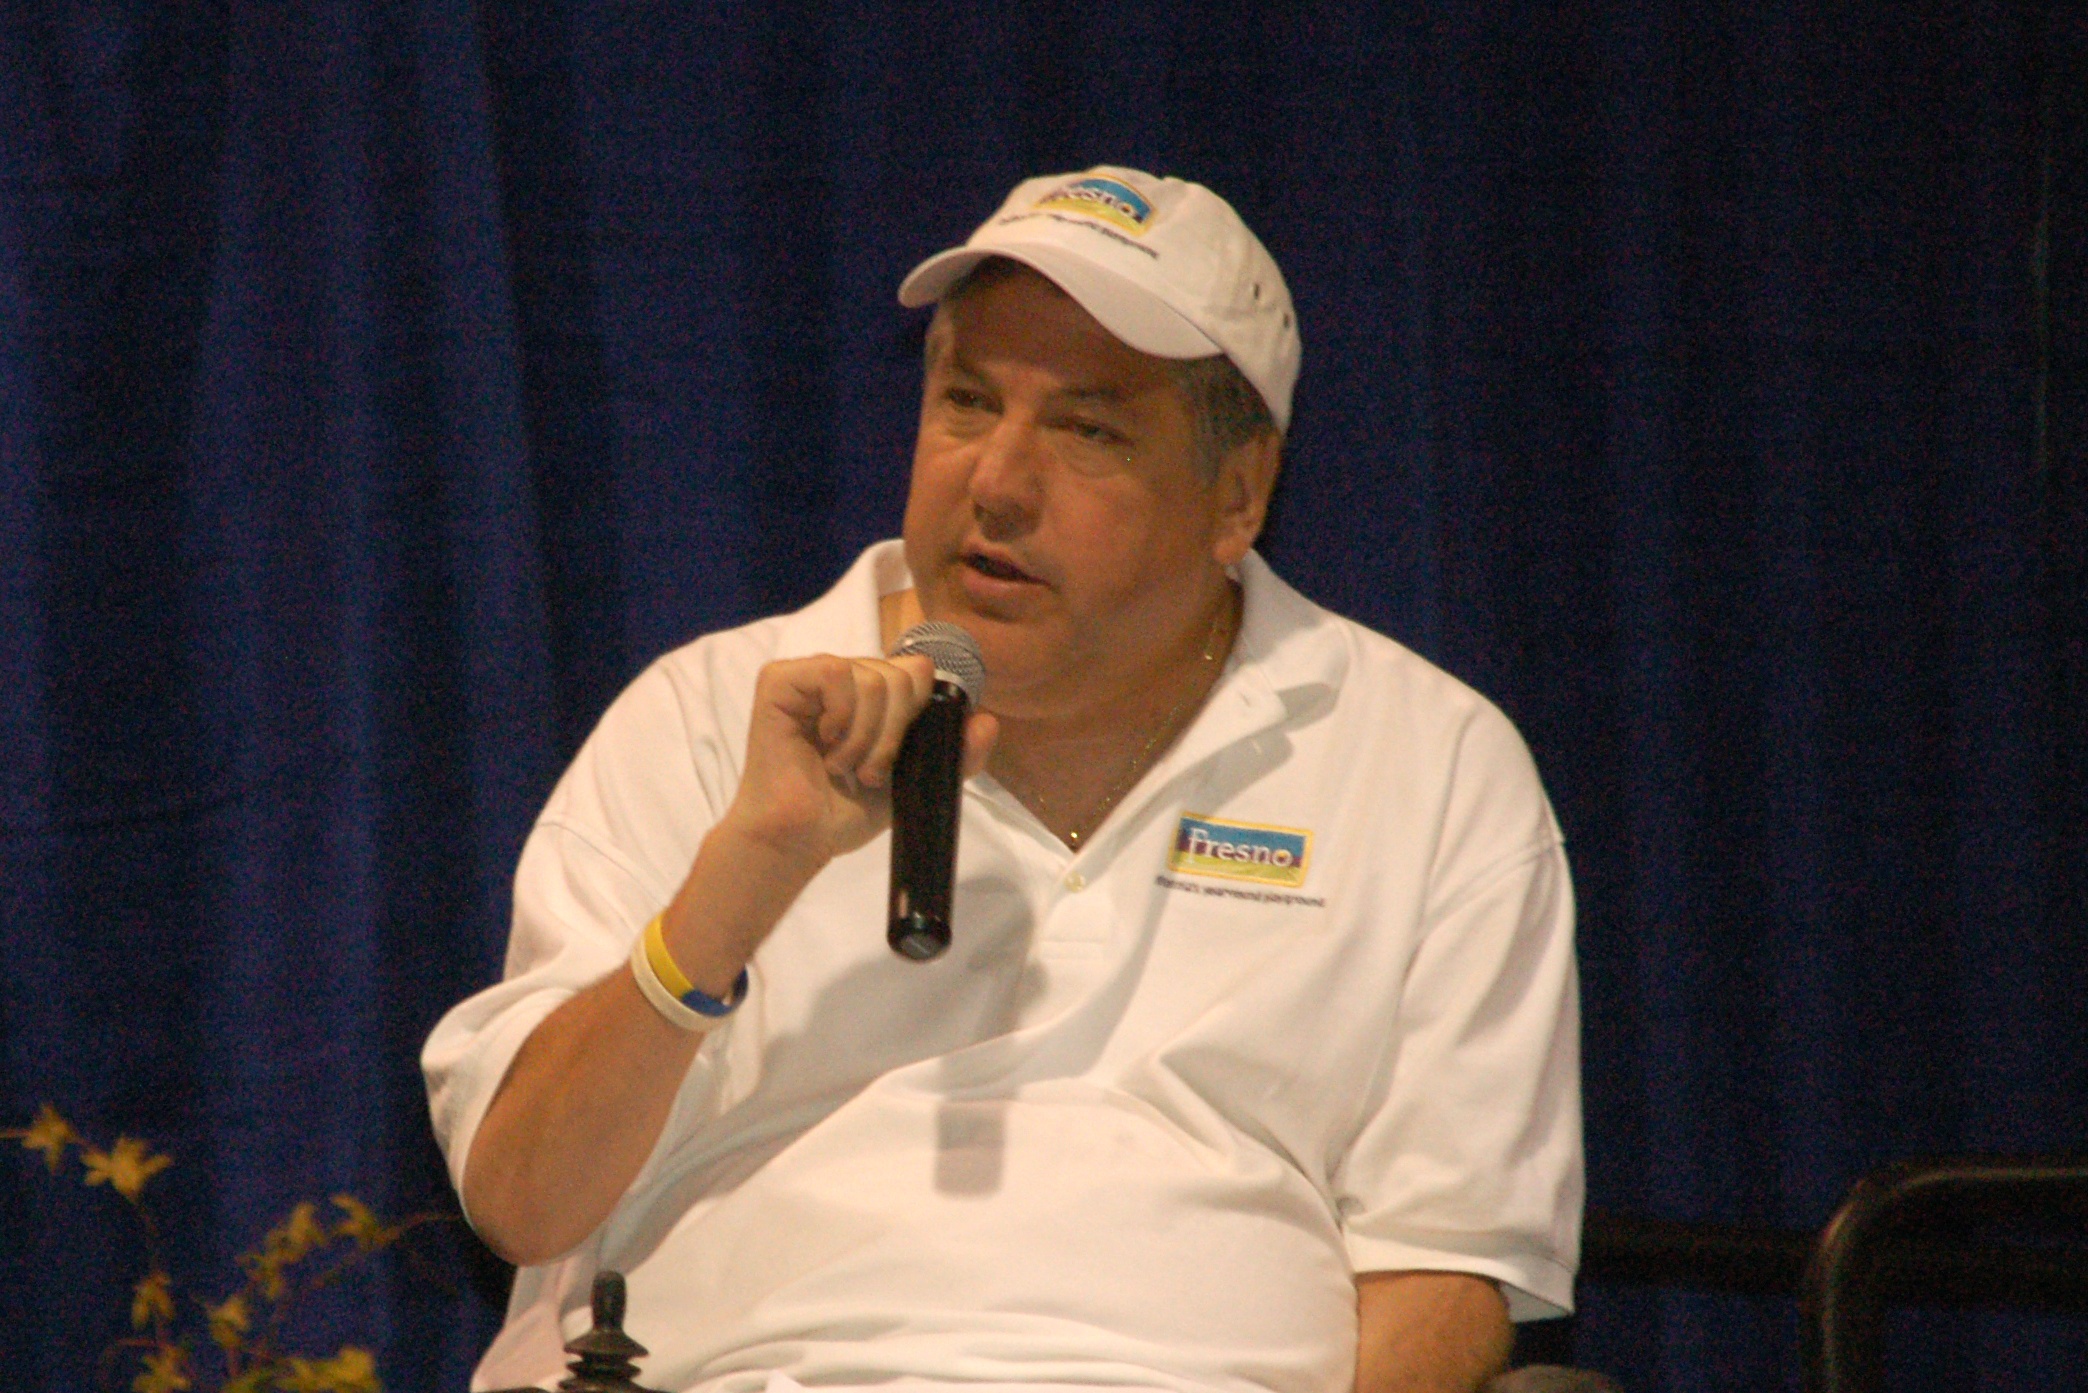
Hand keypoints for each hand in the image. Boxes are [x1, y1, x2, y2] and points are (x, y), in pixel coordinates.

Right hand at [721, 653, 997, 870]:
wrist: (800, 840)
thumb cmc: (844, 812)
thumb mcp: (913, 781)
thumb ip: (954, 754)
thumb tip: (987, 721)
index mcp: (870, 694)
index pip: (915, 671)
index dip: (915, 712)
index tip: (895, 756)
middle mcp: (843, 678)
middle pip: (900, 674)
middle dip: (892, 733)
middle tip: (866, 772)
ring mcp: (810, 676)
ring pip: (872, 677)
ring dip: (865, 735)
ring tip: (842, 766)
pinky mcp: (779, 680)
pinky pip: (834, 672)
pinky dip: (840, 715)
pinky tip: (825, 741)